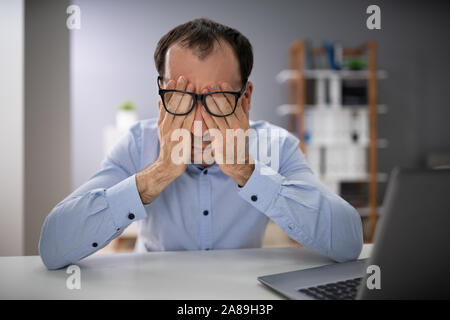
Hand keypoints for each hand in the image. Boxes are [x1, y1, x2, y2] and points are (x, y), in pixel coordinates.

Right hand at [136, 75, 194, 203]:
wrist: (168, 165)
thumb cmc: (169, 148)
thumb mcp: (162, 131)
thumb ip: (163, 116)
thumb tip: (160, 102)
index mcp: (161, 123)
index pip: (165, 104)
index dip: (169, 91)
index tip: (173, 80)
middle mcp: (165, 126)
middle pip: (172, 104)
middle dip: (178, 90)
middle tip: (183, 78)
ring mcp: (172, 132)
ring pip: (180, 110)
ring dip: (186, 97)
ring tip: (191, 86)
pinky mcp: (181, 138)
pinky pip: (187, 122)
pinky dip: (192, 111)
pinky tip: (197, 103)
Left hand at [200, 82, 254, 185]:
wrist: (237, 162)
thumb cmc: (239, 142)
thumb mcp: (245, 126)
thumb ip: (244, 110)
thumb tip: (244, 94)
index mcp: (244, 123)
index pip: (236, 104)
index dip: (229, 93)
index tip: (222, 83)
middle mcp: (238, 128)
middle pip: (227, 108)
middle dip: (218, 95)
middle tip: (210, 84)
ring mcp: (229, 135)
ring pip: (218, 115)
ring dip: (210, 102)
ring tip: (204, 92)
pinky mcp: (220, 141)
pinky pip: (212, 125)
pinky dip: (206, 115)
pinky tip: (201, 107)